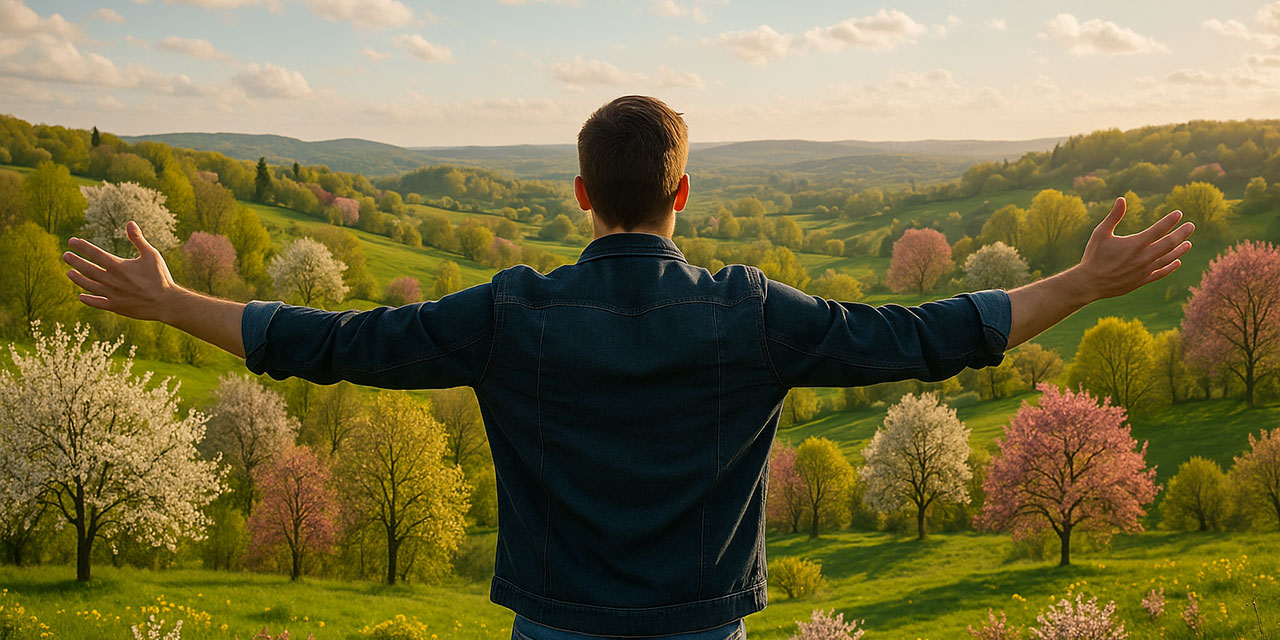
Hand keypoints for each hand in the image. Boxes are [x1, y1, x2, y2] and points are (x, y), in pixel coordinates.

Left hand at [63, 221, 183, 322]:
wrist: (166, 302)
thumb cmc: (161, 277)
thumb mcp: (152, 254)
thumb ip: (138, 239)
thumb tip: (129, 223)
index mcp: (118, 266)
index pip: (95, 253)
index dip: (82, 246)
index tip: (72, 241)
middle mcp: (111, 280)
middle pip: (87, 269)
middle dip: (75, 261)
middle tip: (65, 255)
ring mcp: (112, 294)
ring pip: (89, 285)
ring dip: (77, 279)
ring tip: (69, 273)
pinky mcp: (116, 307)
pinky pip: (97, 303)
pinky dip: (88, 300)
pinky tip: (81, 296)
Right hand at [1071, 197, 1194, 301]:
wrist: (1089, 283)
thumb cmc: (1093, 256)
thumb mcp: (1100, 233)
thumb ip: (1113, 216)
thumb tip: (1122, 199)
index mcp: (1134, 244)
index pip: (1159, 229)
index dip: (1170, 220)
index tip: (1179, 214)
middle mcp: (1143, 257)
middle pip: (1169, 243)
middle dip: (1181, 233)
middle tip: (1191, 226)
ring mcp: (1144, 270)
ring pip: (1168, 258)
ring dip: (1180, 250)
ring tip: (1188, 243)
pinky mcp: (1142, 280)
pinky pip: (1161, 273)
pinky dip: (1171, 267)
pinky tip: (1177, 261)